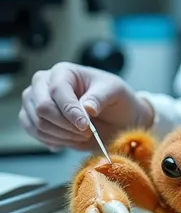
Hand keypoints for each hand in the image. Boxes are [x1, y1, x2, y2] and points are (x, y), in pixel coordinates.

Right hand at [19, 62, 154, 151]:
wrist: (113, 116)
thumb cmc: (114, 98)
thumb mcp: (114, 92)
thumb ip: (100, 97)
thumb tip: (87, 107)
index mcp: (63, 71)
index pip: (57, 90)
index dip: (70, 110)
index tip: (85, 125)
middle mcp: (44, 84)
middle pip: (42, 107)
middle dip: (66, 125)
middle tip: (86, 132)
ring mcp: (35, 102)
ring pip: (38, 124)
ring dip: (63, 135)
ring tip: (83, 135)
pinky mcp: (33, 120)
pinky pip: (36, 135)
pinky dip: (55, 141)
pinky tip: (72, 139)